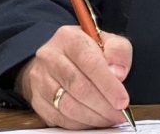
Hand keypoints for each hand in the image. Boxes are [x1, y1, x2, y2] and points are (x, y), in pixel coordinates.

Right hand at [16, 26, 131, 128]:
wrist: (55, 59)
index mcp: (68, 38)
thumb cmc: (85, 51)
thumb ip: (118, 51)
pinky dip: (80, 123)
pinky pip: (59, 118)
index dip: (108, 84)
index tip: (122, 100)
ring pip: (67, 105)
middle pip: (78, 86)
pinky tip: (94, 120)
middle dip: (103, 105)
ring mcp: (40, 79)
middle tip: (119, 114)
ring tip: (109, 118)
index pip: (89, 61)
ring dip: (93, 116)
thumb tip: (118, 73)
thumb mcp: (107, 41)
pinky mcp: (37, 99)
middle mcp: (50, 57)